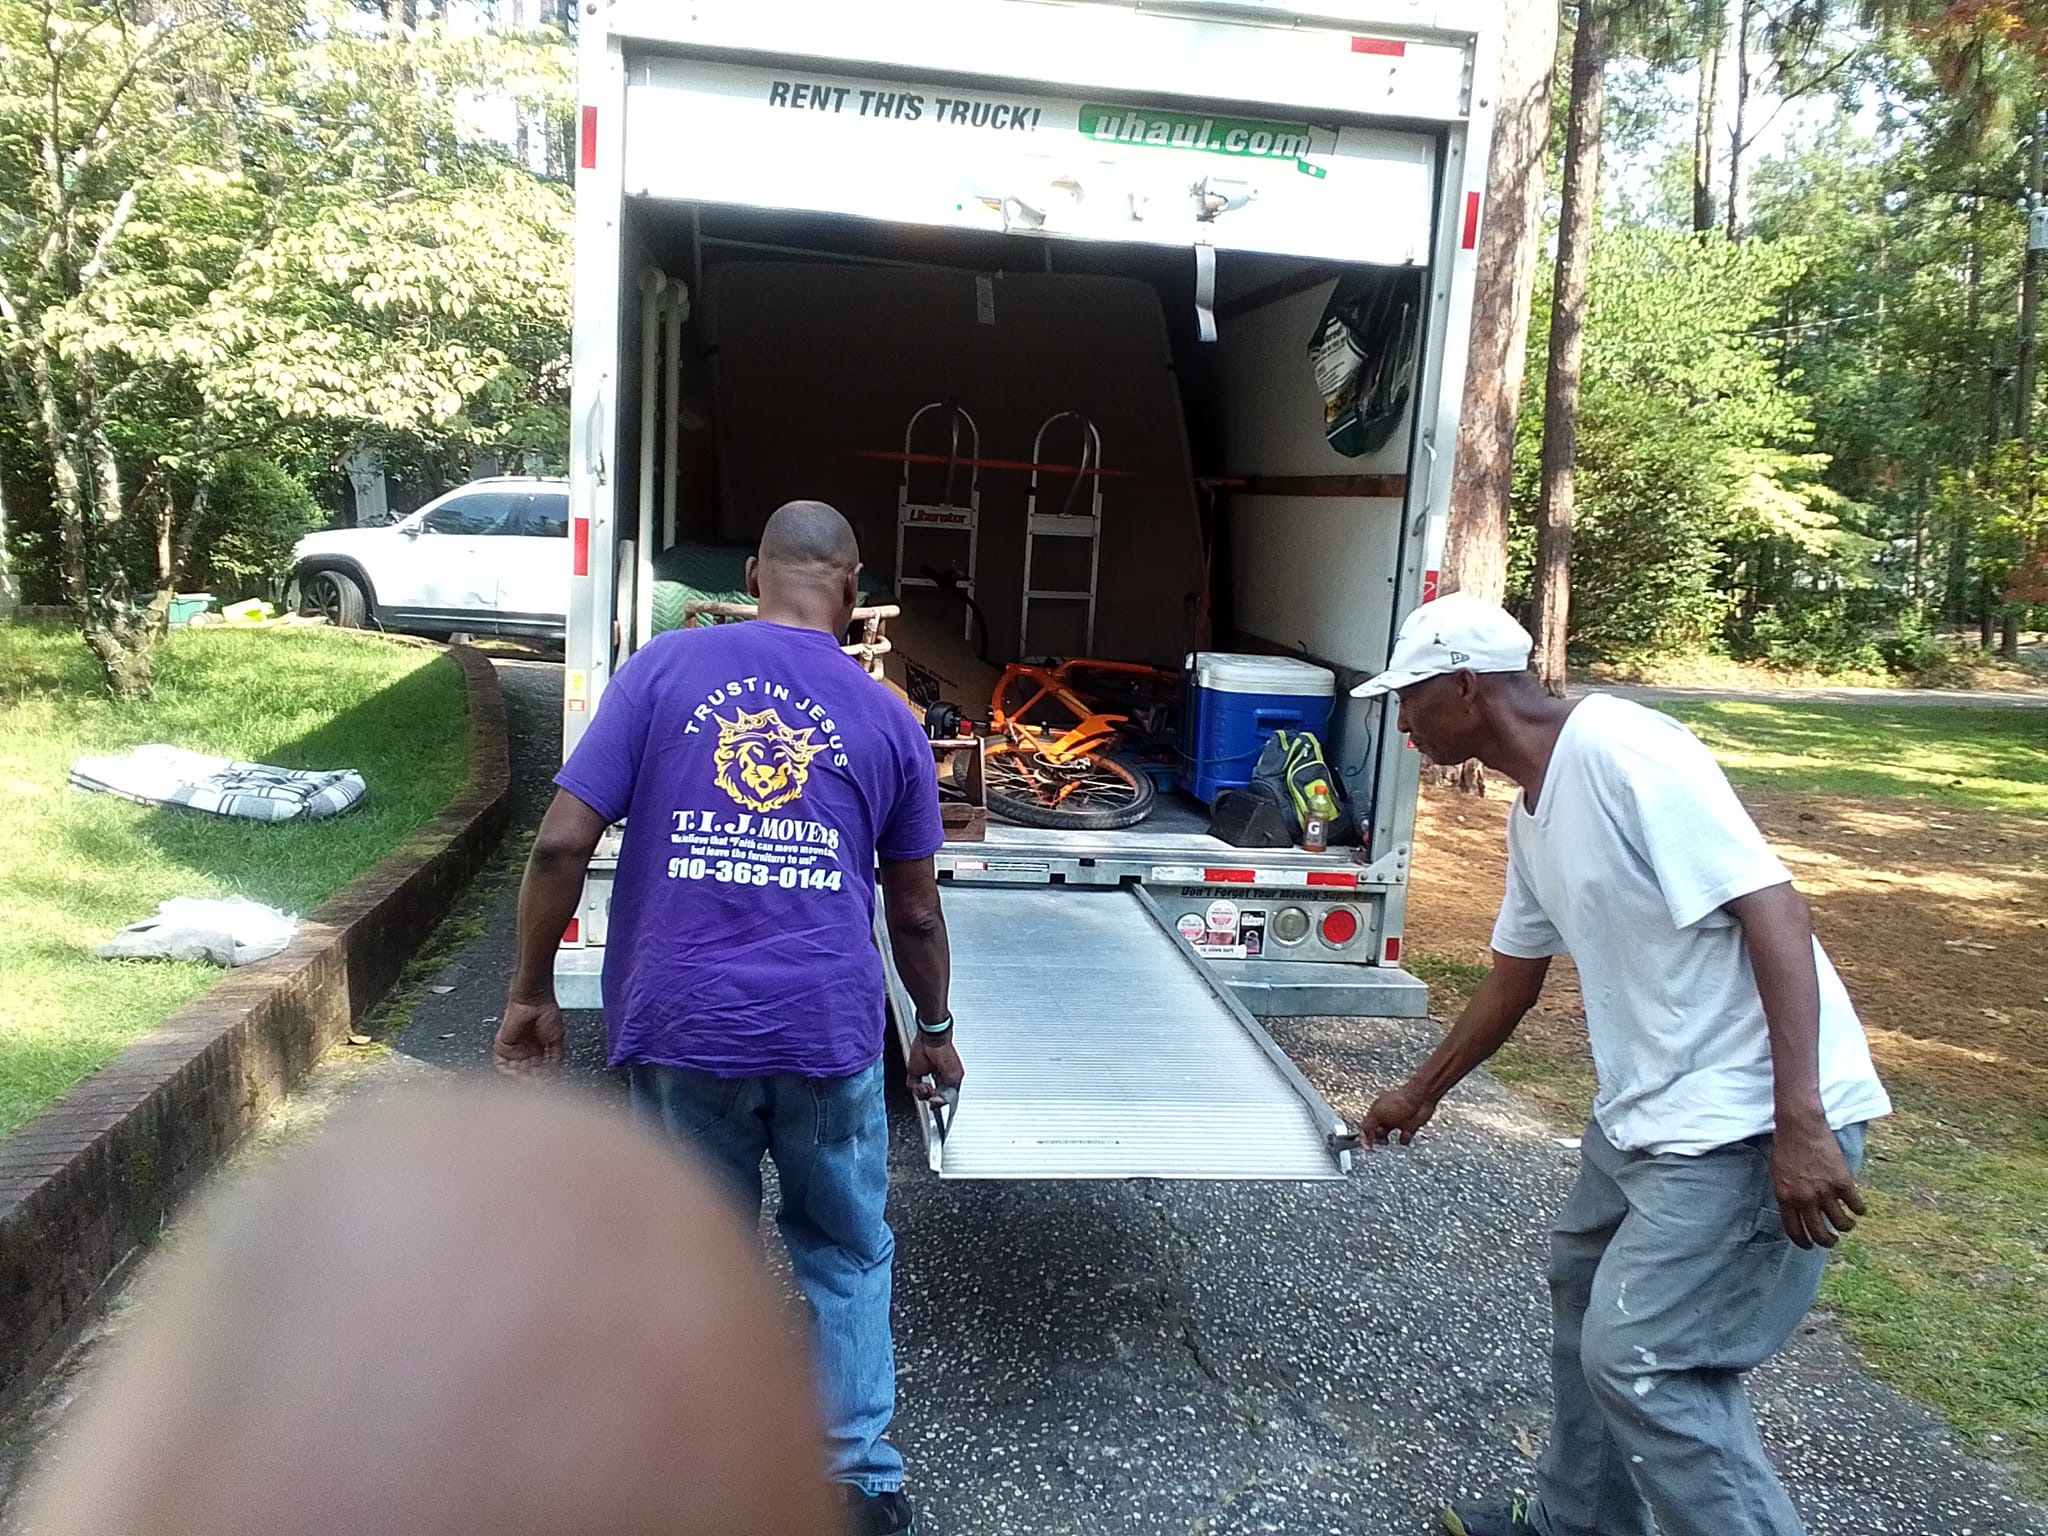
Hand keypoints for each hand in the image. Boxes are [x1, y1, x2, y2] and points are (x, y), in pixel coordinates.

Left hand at [493, 997, 564, 1079]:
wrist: (535, 1001)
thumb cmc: (547, 1013)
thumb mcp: (557, 1040)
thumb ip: (556, 1058)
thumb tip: (557, 1074)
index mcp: (538, 1051)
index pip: (539, 1071)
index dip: (542, 1080)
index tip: (547, 1086)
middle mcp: (525, 1052)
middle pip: (526, 1073)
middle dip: (531, 1081)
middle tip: (536, 1088)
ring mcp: (513, 1050)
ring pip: (514, 1071)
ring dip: (519, 1078)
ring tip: (527, 1083)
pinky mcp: (502, 1046)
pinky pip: (500, 1064)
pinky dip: (506, 1071)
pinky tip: (516, 1075)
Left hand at [904, 1033, 963, 1103]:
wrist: (931, 1039)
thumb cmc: (944, 1052)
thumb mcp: (953, 1076)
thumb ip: (948, 1090)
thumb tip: (942, 1100)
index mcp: (950, 1079)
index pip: (946, 1097)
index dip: (942, 1103)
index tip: (938, 1102)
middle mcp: (938, 1078)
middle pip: (933, 1097)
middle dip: (933, 1099)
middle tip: (933, 1098)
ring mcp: (926, 1076)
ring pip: (922, 1094)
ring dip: (924, 1093)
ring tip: (926, 1087)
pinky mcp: (915, 1073)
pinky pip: (912, 1087)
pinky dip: (916, 1088)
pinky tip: (922, 1085)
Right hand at [1361, 1081, 1438, 1147]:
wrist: (1421, 1099)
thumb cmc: (1400, 1102)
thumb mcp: (1377, 1115)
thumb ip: (1368, 1128)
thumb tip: (1364, 1139)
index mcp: (1376, 1111)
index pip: (1366, 1127)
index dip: (1365, 1137)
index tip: (1367, 1147)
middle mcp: (1386, 1116)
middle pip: (1377, 1133)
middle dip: (1377, 1139)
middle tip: (1379, 1143)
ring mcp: (1398, 1122)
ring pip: (1389, 1136)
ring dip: (1388, 1141)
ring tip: (1388, 1142)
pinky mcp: (1410, 1127)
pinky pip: (1404, 1139)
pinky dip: (1403, 1141)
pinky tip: (1404, 1138)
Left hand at [1771, 1117, 1865, 1248]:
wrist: (1800, 1127)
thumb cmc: (1786, 1148)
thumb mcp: (1778, 1175)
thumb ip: (1787, 1195)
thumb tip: (1797, 1212)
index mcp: (1785, 1198)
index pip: (1794, 1231)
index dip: (1804, 1243)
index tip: (1809, 1246)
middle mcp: (1805, 1199)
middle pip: (1819, 1233)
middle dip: (1827, 1242)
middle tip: (1832, 1241)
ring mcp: (1825, 1192)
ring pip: (1841, 1224)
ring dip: (1846, 1227)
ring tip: (1848, 1225)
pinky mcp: (1843, 1182)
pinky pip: (1856, 1205)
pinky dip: (1859, 1210)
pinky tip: (1859, 1209)